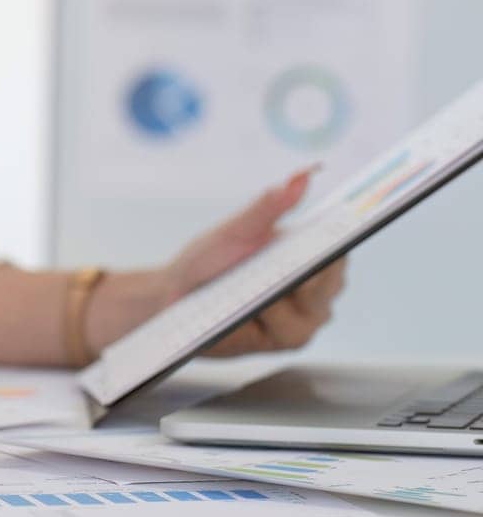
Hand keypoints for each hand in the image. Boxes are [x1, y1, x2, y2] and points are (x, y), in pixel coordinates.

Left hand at [159, 167, 347, 355]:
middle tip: (293, 267)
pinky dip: (269, 318)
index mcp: (310, 255)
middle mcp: (317, 289)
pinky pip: (288, 330)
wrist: (174, 298)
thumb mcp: (236, 229)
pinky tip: (249, 310)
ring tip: (254, 290)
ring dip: (281, 296)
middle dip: (310, 273)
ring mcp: (305, 317)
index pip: (338, 246)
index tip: (338, 231)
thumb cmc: (209, 260)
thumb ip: (269, 205)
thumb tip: (303, 174)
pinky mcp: (286, 342)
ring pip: (313, 308)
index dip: (341, 239)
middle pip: (330, 281)